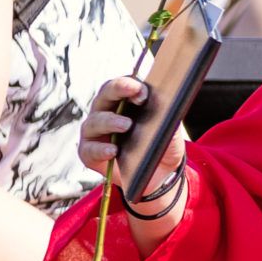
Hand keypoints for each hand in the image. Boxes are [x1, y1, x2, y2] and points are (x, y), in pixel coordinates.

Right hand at [79, 74, 188, 224]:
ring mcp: (96, 132)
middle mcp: (106, 111)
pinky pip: (90, 149)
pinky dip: (101, 149)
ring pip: (95, 121)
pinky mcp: (90, 153)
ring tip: (126, 125)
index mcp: (125, 101)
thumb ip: (170, 118)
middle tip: (134, 91)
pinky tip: (113, 150)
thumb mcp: (171, 132)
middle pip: (105, 94)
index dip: (130, 84)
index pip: (123, 84)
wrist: (158, 176)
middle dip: (118, 89)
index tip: (143, 90)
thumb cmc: (161, 147)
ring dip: (110, 121)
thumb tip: (171, 105)